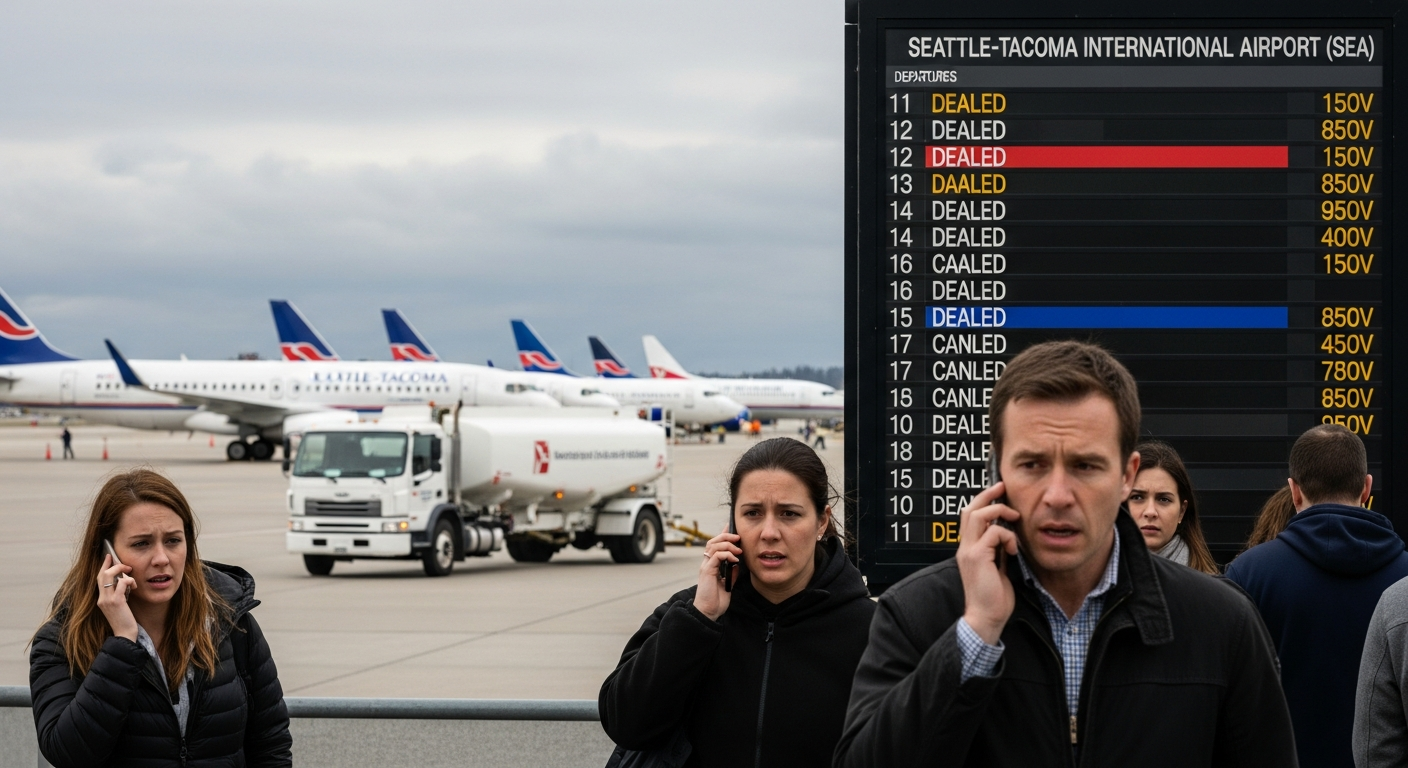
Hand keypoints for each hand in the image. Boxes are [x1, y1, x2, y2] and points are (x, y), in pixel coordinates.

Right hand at [96, 554, 138, 641]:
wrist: (124, 635)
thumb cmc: (124, 621)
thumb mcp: (119, 606)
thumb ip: (118, 595)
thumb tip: (123, 582)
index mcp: (101, 599)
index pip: (98, 578)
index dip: (103, 566)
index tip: (108, 556)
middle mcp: (101, 598)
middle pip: (102, 574)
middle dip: (113, 566)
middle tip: (126, 565)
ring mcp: (107, 600)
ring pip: (109, 576)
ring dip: (122, 572)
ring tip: (132, 578)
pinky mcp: (116, 602)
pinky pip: (121, 583)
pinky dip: (129, 581)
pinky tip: (135, 586)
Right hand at [693, 526, 741, 621]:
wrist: (709, 612)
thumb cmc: (716, 600)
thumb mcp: (728, 584)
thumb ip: (731, 573)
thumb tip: (737, 564)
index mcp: (711, 565)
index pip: (715, 545)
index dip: (723, 535)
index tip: (732, 528)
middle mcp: (707, 563)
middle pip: (713, 541)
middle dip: (726, 536)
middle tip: (738, 537)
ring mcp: (706, 566)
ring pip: (714, 546)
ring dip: (728, 544)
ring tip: (738, 550)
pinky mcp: (707, 571)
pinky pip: (716, 556)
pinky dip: (727, 554)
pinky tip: (735, 559)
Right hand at [956, 482, 1019, 644]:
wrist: (985, 617)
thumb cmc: (994, 598)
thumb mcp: (998, 568)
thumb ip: (998, 551)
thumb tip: (1007, 537)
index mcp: (968, 549)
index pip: (970, 517)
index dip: (982, 501)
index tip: (998, 492)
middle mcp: (965, 547)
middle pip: (969, 509)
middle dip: (987, 494)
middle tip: (1002, 486)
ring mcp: (969, 551)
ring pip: (978, 515)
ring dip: (999, 511)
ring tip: (1014, 518)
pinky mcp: (977, 556)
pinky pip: (994, 532)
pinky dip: (1007, 536)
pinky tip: (1014, 549)